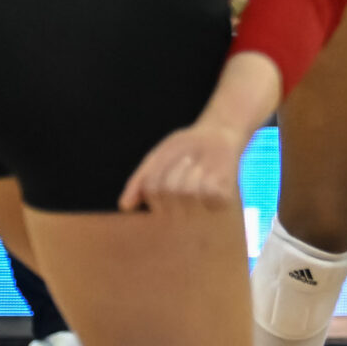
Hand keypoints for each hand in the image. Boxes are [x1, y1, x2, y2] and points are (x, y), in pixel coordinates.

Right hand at [117, 122, 245, 211]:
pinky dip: (210, 176)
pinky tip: (214, 172)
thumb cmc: (182, 149)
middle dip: (176, 168)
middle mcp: (180, 209)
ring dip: (193, 170)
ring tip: (200, 165)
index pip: (151, 189)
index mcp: (161, 202)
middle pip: (168, 191)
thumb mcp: (156, 159)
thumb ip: (139, 181)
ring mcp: (201, 206)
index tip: (169, 159)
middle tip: (187, 159)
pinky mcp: (222, 201)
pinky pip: (209, 192)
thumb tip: (124, 206)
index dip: (160, 170)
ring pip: (188, 192)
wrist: (216, 136)